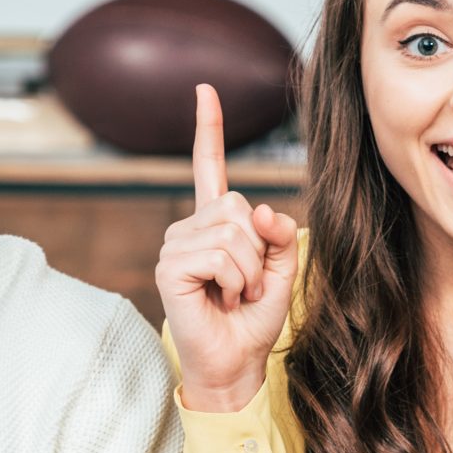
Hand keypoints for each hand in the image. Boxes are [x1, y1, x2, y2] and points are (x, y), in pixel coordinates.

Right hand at [155, 83, 298, 410]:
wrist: (237, 362)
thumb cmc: (256, 318)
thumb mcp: (283, 268)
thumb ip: (280, 233)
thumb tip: (260, 209)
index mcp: (215, 223)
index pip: (209, 166)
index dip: (208, 128)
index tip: (205, 90)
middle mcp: (190, 228)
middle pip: (239, 205)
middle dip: (259, 249)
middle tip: (249, 284)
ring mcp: (175, 245)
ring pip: (234, 231)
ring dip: (251, 270)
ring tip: (236, 294)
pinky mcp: (169, 266)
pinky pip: (221, 254)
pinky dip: (237, 279)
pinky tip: (222, 298)